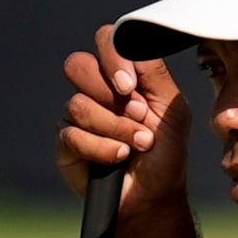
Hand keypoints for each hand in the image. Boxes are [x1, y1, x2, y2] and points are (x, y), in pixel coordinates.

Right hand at [57, 24, 188, 215]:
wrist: (154, 197)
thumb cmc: (165, 153)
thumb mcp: (172, 109)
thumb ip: (154, 71)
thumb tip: (125, 44)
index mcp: (120, 75)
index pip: (104, 41)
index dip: (113, 58)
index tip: (132, 86)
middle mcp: (94, 91)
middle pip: (77, 65)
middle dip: (110, 95)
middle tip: (138, 116)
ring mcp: (76, 117)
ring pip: (78, 104)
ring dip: (115, 127)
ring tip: (137, 144)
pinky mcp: (65, 144)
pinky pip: (72, 135)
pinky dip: (102, 148)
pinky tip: (119, 157)